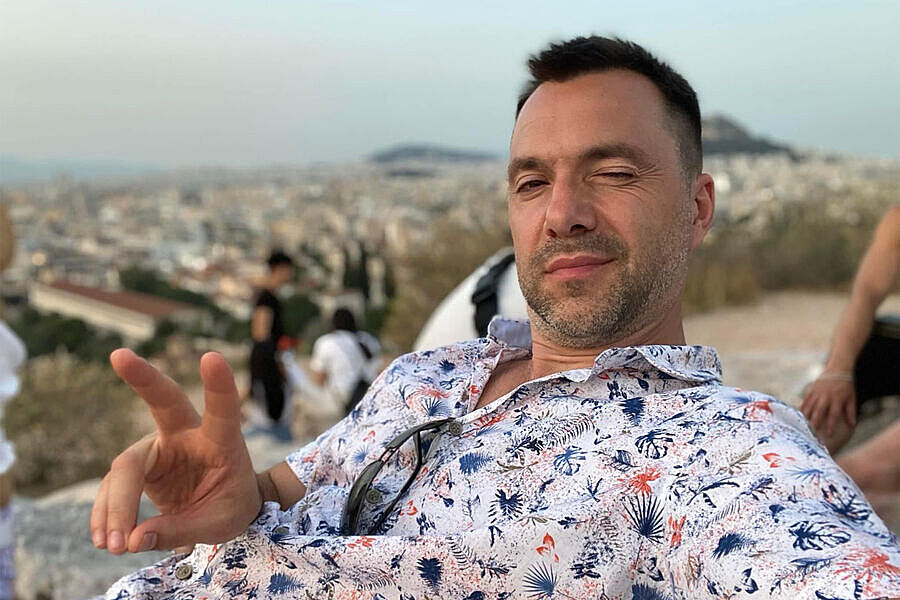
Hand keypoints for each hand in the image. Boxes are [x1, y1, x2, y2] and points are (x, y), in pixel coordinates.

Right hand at [90, 349, 260, 553]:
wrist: (227, 508)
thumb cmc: (232, 505)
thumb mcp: (220, 523)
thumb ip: (181, 529)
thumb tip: (133, 539)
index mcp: (222, 441)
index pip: (224, 409)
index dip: (219, 385)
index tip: (212, 357)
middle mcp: (188, 435)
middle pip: (164, 401)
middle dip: (142, 376)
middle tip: (119, 355)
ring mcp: (161, 446)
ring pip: (126, 466)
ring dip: (114, 506)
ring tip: (114, 546)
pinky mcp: (141, 465)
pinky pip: (113, 486)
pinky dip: (106, 514)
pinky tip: (105, 539)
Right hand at [800, 375, 856, 437]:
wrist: (838, 369)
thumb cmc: (847, 386)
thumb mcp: (851, 399)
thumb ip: (851, 412)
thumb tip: (853, 425)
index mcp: (837, 400)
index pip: (833, 415)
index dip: (831, 425)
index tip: (828, 434)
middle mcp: (826, 397)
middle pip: (819, 410)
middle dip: (815, 421)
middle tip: (812, 430)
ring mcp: (818, 392)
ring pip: (811, 405)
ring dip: (807, 414)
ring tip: (804, 423)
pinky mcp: (812, 388)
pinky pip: (806, 399)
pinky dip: (803, 406)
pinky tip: (800, 413)